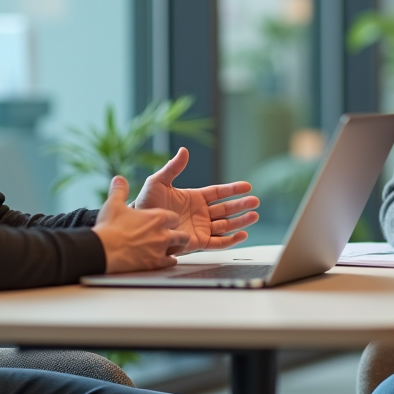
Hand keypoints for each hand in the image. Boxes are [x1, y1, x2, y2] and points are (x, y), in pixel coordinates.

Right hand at [93, 176, 190, 272]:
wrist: (102, 250)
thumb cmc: (109, 228)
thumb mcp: (114, 204)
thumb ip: (120, 190)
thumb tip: (119, 179)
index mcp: (156, 217)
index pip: (174, 217)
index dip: (170, 220)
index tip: (164, 222)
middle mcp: (162, 233)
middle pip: (182, 234)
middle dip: (178, 235)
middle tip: (170, 236)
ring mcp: (160, 250)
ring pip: (179, 248)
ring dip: (175, 248)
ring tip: (167, 248)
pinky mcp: (155, 263)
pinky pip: (171, 262)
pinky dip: (168, 261)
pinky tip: (162, 259)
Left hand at [133, 147, 259, 253]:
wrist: (139, 226)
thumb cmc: (146, 204)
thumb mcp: (158, 182)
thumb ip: (173, 167)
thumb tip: (184, 150)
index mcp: (195, 198)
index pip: (218, 192)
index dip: (233, 189)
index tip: (247, 186)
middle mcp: (201, 213)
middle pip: (226, 209)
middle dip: (241, 205)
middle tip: (255, 201)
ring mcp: (201, 227)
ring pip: (226, 225)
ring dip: (241, 221)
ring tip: (254, 215)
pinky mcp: (198, 242)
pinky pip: (218, 242)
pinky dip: (231, 240)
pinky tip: (242, 234)